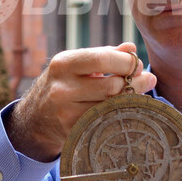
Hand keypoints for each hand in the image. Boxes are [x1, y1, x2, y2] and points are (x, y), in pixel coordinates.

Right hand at [6, 42, 155, 161]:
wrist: (34, 119)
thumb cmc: (62, 84)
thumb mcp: (75, 65)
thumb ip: (104, 55)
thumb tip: (131, 48)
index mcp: (63, 64)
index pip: (103, 59)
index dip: (127, 61)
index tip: (138, 64)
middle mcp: (63, 88)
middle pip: (112, 85)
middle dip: (135, 82)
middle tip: (146, 79)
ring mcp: (67, 113)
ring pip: (112, 106)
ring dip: (131, 99)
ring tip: (139, 93)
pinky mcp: (74, 133)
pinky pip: (107, 122)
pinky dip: (119, 114)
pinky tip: (125, 108)